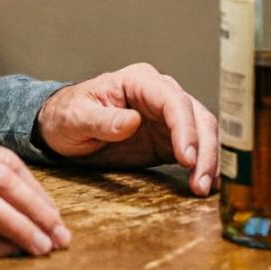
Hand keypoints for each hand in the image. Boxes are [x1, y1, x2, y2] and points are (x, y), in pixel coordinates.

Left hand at [34, 62, 218, 195]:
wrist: (61, 128)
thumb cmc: (66, 115)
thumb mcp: (76, 118)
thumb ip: (103, 120)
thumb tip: (133, 121)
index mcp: (138, 81)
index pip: (172, 100)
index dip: (185, 128)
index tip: (187, 158)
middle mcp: (159, 94)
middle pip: (196, 116)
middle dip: (205, 149)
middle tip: (200, 182)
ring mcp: (167, 116)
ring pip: (203, 132)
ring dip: (209, 160)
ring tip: (203, 188)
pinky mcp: (168, 139)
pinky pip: (196, 149)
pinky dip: (205, 166)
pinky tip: (208, 185)